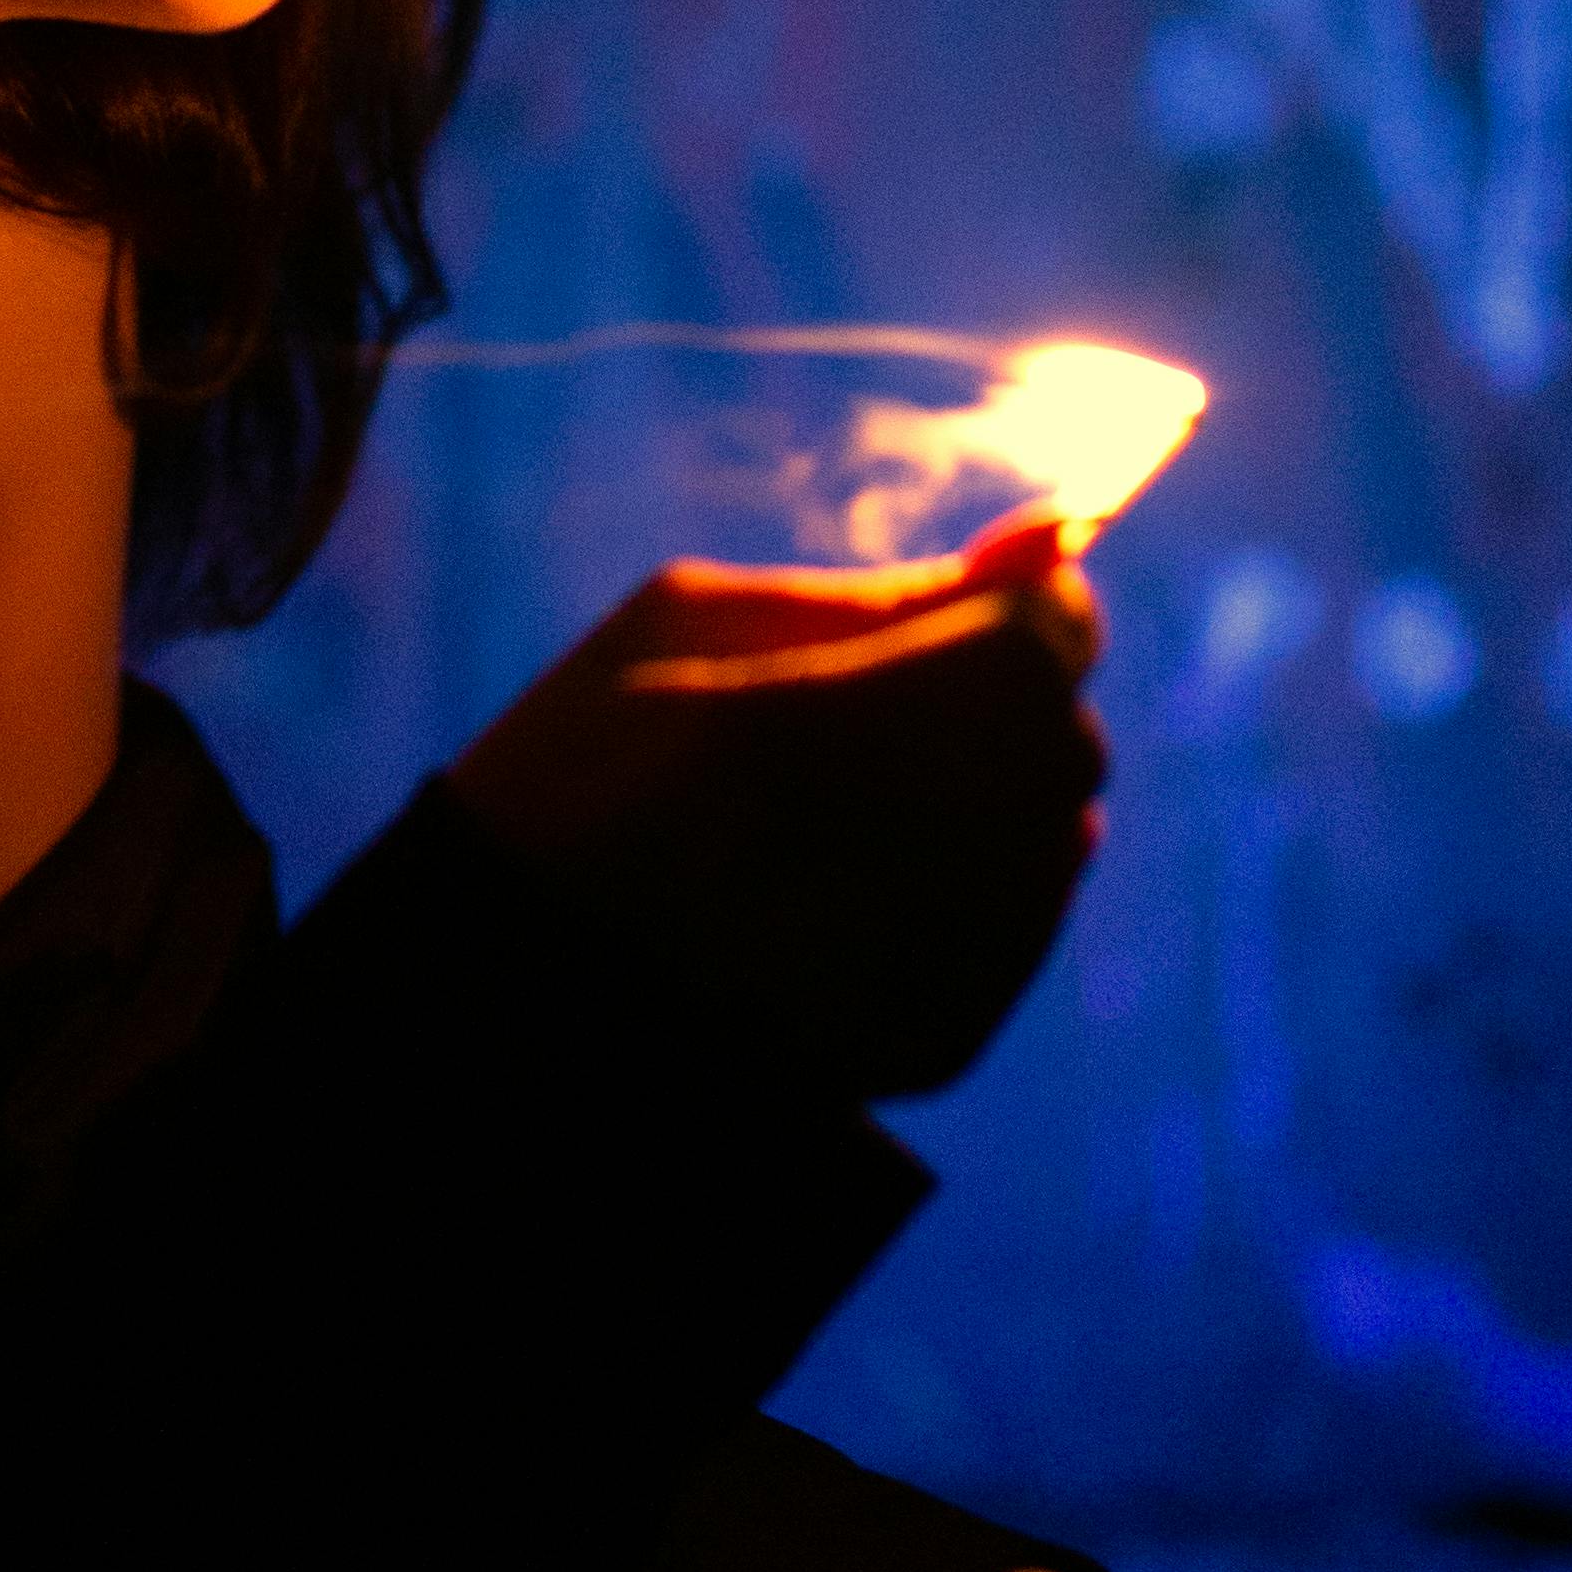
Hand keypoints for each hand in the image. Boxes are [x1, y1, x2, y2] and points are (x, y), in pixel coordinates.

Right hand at [449, 517, 1108, 1092]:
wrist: (510, 991)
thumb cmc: (577, 773)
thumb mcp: (693, 621)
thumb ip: (889, 583)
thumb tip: (1054, 534)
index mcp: (905, 709)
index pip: (1056, 626)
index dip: (1000, 610)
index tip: (938, 616)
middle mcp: (970, 840)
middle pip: (1060, 735)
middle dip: (984, 710)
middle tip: (843, 724)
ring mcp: (969, 955)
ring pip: (1044, 834)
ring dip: (968, 804)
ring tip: (819, 821)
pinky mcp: (954, 1038)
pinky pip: (1006, 926)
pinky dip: (945, 894)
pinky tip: (827, 900)